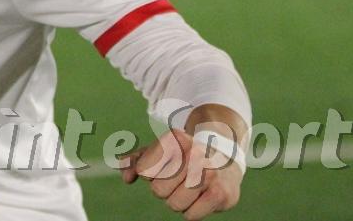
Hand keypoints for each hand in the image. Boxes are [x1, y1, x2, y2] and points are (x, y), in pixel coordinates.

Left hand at [120, 128, 242, 219]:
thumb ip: (136, 161)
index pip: (144, 171)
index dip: (150, 174)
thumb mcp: (159, 150)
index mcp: (175, 139)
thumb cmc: (184, 155)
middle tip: (178, 180)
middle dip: (164, 189)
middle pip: (158, 190)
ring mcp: (210, 174)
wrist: (226, 158)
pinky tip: (200, 197)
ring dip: (177, 201)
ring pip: (174, 204)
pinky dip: (192, 211)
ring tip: (189, 188)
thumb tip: (127, 177)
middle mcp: (194, 154)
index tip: (164, 167)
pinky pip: (190, 216)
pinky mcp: (221, 194)